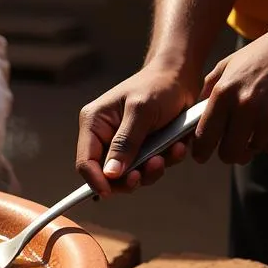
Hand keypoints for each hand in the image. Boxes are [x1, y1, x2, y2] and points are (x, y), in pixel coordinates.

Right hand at [76, 63, 194, 196]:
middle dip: (131, 177)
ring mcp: (124, 145)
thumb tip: (110, 174)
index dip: (95, 180)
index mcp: (94, 124)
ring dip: (153, 170)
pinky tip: (178, 146)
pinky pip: (149, 167)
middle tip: (153, 168)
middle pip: (108, 174)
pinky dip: (165, 161)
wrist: (182, 76)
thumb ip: (125, 144)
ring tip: (171, 153)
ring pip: (131, 175)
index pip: (86, 161)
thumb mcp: (141, 112)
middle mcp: (105, 137)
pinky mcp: (143, 149)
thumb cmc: (158, 86)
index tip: (110, 192)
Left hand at [192, 11, 267, 163]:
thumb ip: (209, 89)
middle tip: (234, 148)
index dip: (201, 151)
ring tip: (260, 124)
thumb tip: (194, 115)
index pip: (205, 136)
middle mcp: (246, 106)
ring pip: (254, 150)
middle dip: (229, 153)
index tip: (202, 156)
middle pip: (229, 153)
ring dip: (255, 143)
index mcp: (224, 92)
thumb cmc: (264, 53)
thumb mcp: (228, 64)